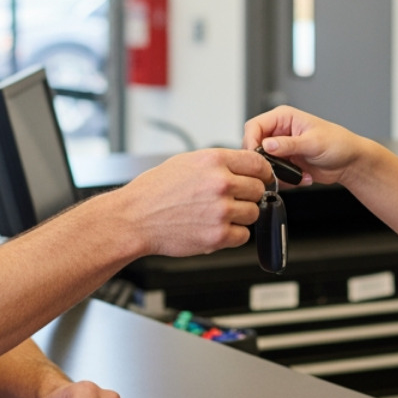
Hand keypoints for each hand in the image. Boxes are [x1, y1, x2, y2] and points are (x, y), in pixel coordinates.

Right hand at [120, 148, 268, 256]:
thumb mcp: (186, 162)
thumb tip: (243, 166)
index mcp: (214, 161)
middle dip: (248, 195)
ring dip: (241, 215)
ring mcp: (221, 210)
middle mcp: (220, 183)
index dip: (262, 172)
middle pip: (258, 189)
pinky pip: (243, 235)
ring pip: (253, 212)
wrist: (135, 218)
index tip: (261, 178)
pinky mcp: (218, 236)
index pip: (258, 164)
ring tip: (219, 214)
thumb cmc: (155, 191)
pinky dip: (233, 234)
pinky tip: (216, 227)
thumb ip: (218, 164)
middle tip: (232, 199)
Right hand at [243, 106, 370, 185]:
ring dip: (276, 172)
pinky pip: (274, 174)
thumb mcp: (313, 142)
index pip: (254, 126)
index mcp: (284, 117)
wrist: (349, 162)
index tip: (256, 156)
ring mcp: (281, 149)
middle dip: (263, 160)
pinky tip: (302, 176)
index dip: (251, 141)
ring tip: (295, 174)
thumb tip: (267, 144)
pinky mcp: (285, 163)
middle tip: (274, 170)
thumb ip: (289, 144)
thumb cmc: (338, 143)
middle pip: (254, 145)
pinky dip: (286, 179)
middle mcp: (279, 132)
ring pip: (262, 162)